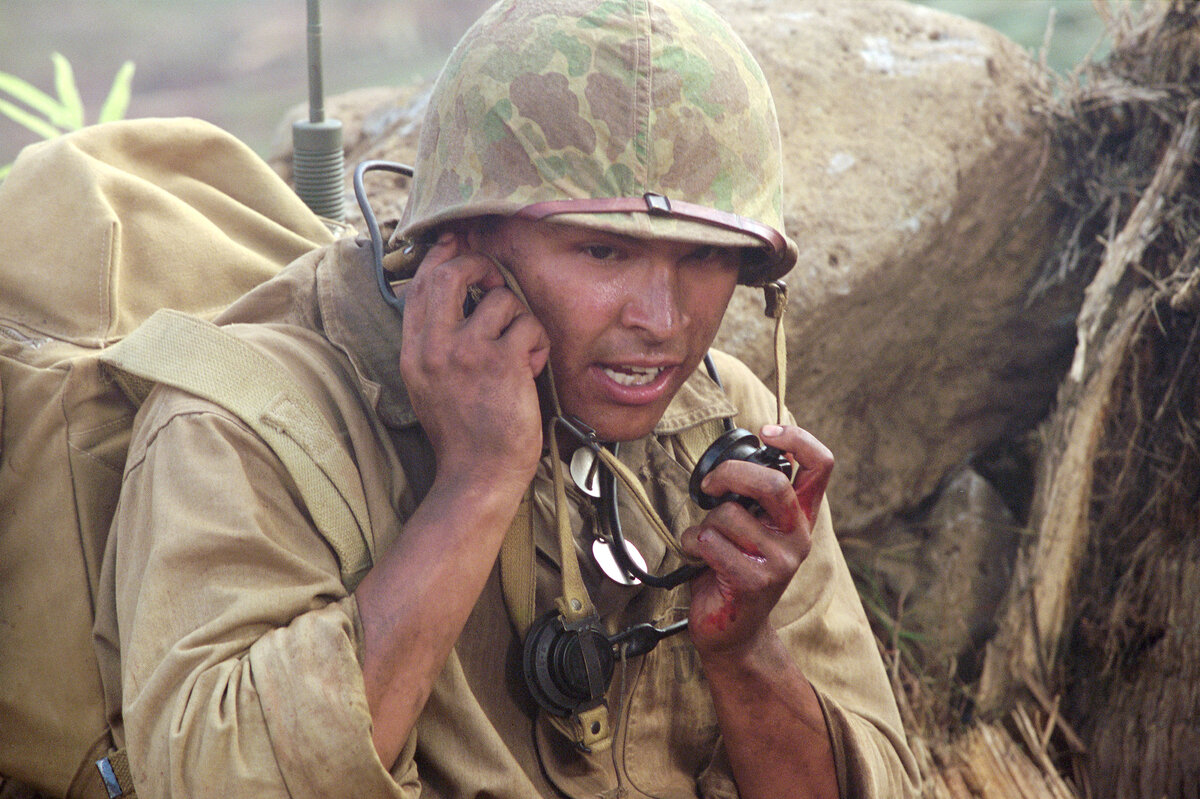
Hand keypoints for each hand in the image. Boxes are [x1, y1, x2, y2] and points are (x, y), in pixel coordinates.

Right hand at [398, 230, 550, 489]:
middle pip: (451, 274)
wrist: (477, 475)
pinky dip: (537, 341)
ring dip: (520, 317)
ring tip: (520, 348)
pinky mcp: (501, 364)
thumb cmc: (464, 432)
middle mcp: (434, 348)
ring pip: (500, 299)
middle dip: (480, 266)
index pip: (420, 285)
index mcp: (414, 352)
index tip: (458, 242)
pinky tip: (532, 367)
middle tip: (495, 282)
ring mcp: (466, 354)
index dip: (442, 256)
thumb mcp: (431, 383)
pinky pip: (527, 325)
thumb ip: (436, 341)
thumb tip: (453, 294)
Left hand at [680, 425, 833, 657]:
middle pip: (773, 484)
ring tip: (707, 542)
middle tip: (710, 484)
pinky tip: (699, 557)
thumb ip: (751, 497)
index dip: (797, 439)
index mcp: (800, 516)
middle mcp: (798, 536)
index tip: (766, 432)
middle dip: (731, 473)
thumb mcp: (752, 526)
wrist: (731, 630)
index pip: (821, 466)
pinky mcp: (754, 581)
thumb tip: (728, 463)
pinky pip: (711, 542)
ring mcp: (780, 561)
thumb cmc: (733, 567)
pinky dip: (694, 543)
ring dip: (704, 524)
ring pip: (728, 515)